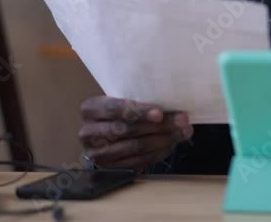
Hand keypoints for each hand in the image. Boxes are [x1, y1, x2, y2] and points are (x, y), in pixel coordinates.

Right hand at [78, 96, 192, 172]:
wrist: (104, 135)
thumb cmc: (118, 114)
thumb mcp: (123, 103)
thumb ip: (142, 105)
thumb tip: (177, 111)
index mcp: (91, 109)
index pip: (115, 109)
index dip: (139, 111)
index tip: (160, 114)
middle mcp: (89, 131)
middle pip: (127, 129)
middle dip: (159, 126)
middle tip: (182, 121)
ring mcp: (96, 153)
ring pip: (135, 147)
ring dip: (163, 140)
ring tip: (182, 132)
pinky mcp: (108, 168)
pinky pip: (138, 161)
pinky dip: (158, 152)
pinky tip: (171, 145)